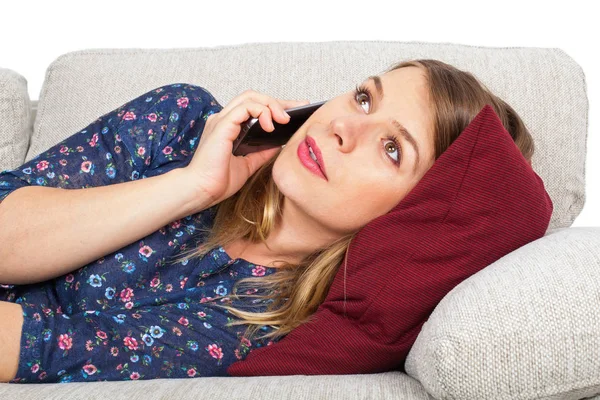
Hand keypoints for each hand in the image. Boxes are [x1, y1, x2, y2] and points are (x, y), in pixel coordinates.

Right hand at [184, 89, 308, 209]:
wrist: (201, 191)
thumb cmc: (218, 180)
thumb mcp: (249, 164)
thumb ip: (262, 151)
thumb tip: (279, 143)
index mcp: (229, 127)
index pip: (254, 106)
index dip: (276, 105)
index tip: (297, 109)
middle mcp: (224, 119)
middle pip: (254, 97)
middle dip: (279, 101)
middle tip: (298, 108)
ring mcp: (222, 120)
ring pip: (251, 97)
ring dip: (272, 104)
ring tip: (284, 119)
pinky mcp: (222, 125)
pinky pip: (245, 107)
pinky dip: (261, 111)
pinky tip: (270, 125)